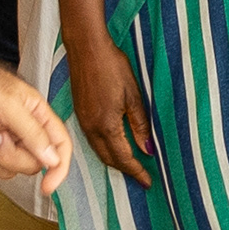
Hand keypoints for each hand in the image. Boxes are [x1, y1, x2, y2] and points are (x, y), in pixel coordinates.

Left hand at [0, 60, 71, 193]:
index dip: (59, 168)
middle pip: (29, 165)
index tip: (47, 186)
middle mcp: (19, 130)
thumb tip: (53, 159)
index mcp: (35, 114)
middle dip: (6, 155)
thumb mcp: (8, 106)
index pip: (60, 145)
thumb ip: (34, 134)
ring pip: (2, 172)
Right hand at [70, 39, 154, 186]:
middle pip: (108, 159)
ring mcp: (83, 121)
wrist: (86, 48)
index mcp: (106, 126)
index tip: (148, 181)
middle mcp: (91, 128)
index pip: (123, 158)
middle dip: (125, 170)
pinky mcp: (80, 112)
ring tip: (130, 164)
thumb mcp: (133, 95)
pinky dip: (105, 148)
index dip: (136, 171)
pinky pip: (92, 139)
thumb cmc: (112, 66)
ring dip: (114, 159)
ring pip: (99, 150)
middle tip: (141, 176)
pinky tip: (114, 144)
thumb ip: (140, 124)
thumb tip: (147, 149)